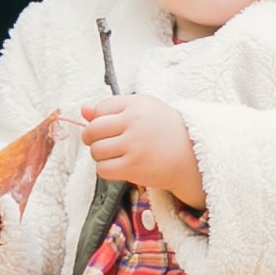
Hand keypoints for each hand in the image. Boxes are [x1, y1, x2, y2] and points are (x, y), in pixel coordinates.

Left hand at [77, 95, 202, 208]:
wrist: (192, 154)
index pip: (99, 110)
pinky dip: (106, 170)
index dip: (100, 121)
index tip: (110, 128)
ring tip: (115, 155)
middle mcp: (133, 122)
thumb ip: (112, 109)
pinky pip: (103, 169)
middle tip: (104, 143)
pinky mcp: (134, 167)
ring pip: (96, 151)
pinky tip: (118, 167)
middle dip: (92, 139)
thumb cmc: (165, 130)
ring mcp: (133, 145)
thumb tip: (83, 109)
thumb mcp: (142, 110)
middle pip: (92, 131)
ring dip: (101, 156)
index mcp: (135, 104)